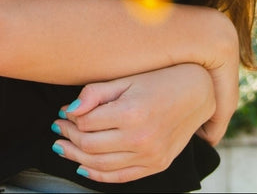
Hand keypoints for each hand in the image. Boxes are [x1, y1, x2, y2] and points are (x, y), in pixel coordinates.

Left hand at [50, 63, 214, 183]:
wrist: (198, 93)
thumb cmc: (160, 80)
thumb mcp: (126, 79)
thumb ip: (96, 93)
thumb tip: (69, 110)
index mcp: (131, 112)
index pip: (85, 123)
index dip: (68, 118)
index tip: (62, 113)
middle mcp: (141, 138)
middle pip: (89, 145)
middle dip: (68, 137)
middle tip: (58, 130)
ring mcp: (150, 155)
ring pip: (100, 164)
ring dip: (76, 157)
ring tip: (63, 147)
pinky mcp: (157, 165)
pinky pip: (120, 177)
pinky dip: (97, 174)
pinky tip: (82, 166)